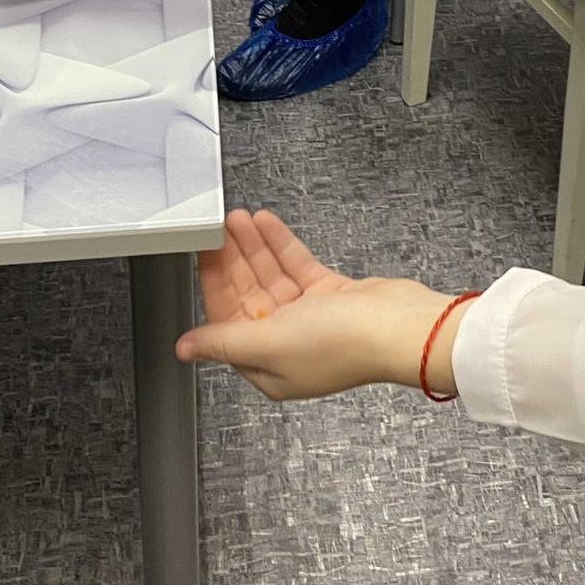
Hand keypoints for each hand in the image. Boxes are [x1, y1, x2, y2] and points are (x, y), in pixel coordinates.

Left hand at [178, 208, 471, 399]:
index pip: (226, 323)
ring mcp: (310, 318)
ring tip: (239, 218)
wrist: (398, 326)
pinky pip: (296, 266)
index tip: (202, 254)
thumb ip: (224, 341)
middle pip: (248, 295)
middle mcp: (287, 344)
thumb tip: (186, 348)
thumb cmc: (342, 343)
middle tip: (218, 228)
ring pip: (271, 276)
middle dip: (232, 260)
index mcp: (267, 366)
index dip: (213, 286)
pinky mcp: (331, 295)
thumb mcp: (268, 342)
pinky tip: (267, 224)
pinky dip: (281, 245)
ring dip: (253, 247)